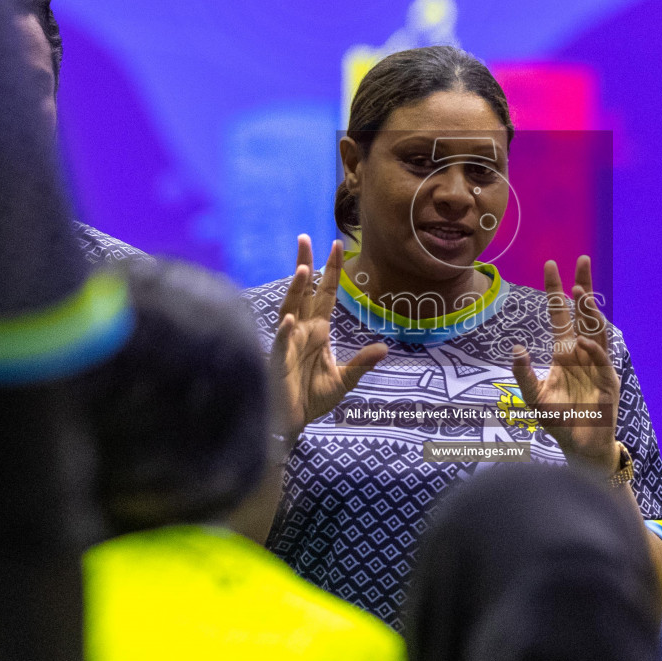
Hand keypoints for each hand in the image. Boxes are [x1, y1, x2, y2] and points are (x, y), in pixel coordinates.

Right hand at [271, 235, 387, 440]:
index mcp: (317, 330)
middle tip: (305, 237)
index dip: (330, 270)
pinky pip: (280, 343)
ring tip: (303, 269)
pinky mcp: (277, 361)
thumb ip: (361, 363)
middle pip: (303, 292)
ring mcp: (288, 343)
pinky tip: (289, 320)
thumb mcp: (344, 381)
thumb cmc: (311, 398)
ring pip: (290, 309)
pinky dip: (284, 332)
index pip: (325, 293)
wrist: (291, 423)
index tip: (335, 244)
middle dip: (304, 264)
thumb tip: (384, 348)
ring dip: (295, 290)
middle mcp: (302, 330)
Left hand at [511, 256, 620, 475]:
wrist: (579, 447)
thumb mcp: (533, 397)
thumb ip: (523, 374)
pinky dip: (593, 350)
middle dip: (584, 287)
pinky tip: (583, 342)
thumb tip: (516, 348)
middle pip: (585, 313)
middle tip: (582, 260)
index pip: (561, 314)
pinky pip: (602, 360)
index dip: (556, 291)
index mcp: (565, 352)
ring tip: (581, 291)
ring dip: (590, 311)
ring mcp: (598, 365)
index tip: (550, 265)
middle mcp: (584, 353)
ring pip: (597, 330)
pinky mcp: (608, 382)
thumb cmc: (560, 421)